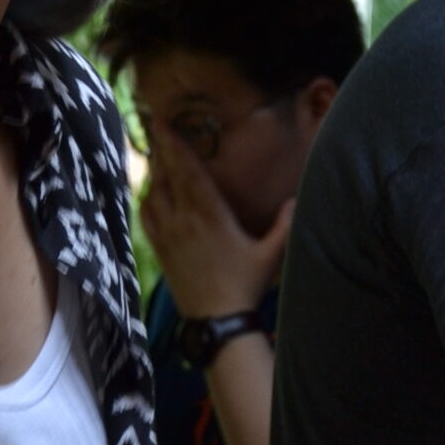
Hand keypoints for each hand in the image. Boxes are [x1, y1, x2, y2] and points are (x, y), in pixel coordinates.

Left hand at [140, 128, 290, 319]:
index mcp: (211, 215)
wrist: (218, 322)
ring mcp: (169, 236)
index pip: (188, 171)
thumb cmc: (246, 287)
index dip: (174, 145)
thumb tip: (298, 199)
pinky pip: (147, 216)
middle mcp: (184, 220)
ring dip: (154, 173)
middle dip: (160, 150)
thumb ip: (285, 225)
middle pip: (166, 176)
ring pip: (153, 193)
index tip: (163, 123)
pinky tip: (150, 193)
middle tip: (155, 127)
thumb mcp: (272, 255)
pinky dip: (146, 198)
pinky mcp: (161, 251)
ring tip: (157, 156)